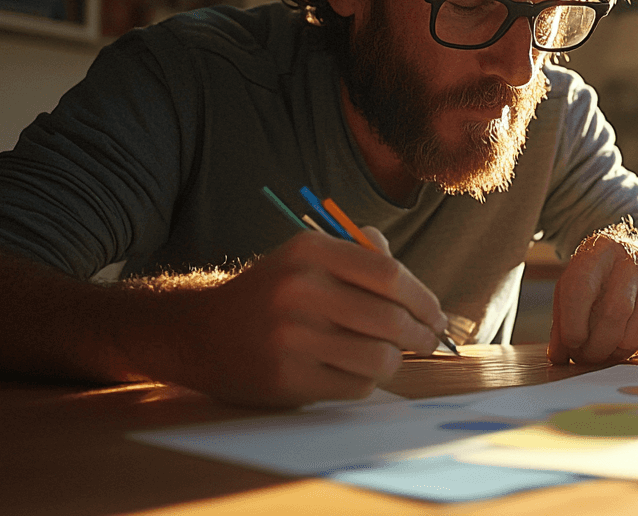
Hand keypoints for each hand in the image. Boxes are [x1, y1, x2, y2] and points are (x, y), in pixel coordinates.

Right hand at [176, 228, 446, 406]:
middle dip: (422, 335)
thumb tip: (419, 289)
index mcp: (311, 250)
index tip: (437, 315)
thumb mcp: (308, 257)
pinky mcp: (286, 377)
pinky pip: (355, 385)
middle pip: (391, 319)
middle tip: (429, 341)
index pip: (390, 275)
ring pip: (379, 358)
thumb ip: (363, 256)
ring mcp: (291, 336)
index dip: (423, 299)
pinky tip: (354, 372)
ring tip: (389, 358)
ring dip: (394, 362)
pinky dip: (365, 382)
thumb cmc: (272, 293)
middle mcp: (300, 289)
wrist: (200, 333)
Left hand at [548, 230, 637, 363]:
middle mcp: (631, 259)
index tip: (570, 343)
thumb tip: (557, 356)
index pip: (581, 286)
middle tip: (583, 357)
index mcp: (600, 250)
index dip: (572, 322)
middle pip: (611, 314)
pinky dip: (628, 352)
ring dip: (609, 354)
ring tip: (600, 353)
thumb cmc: (605, 280)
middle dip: (593, 347)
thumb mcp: (577, 288)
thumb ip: (562, 320)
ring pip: (629, 335)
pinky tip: (620, 344)